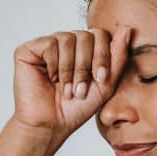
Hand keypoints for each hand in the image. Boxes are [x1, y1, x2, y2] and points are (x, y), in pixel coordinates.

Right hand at [11, 26, 131, 142]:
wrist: (53, 123)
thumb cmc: (78, 107)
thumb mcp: (105, 84)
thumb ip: (117, 58)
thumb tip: (126, 31)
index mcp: (85, 50)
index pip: (100, 35)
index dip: (103, 56)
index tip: (101, 79)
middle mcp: (67, 43)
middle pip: (85, 35)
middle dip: (86, 65)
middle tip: (80, 89)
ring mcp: (48, 44)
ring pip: (67, 39)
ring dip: (70, 69)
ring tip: (66, 89)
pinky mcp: (29, 49)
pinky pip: (49, 43)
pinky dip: (54, 65)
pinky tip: (50, 78)